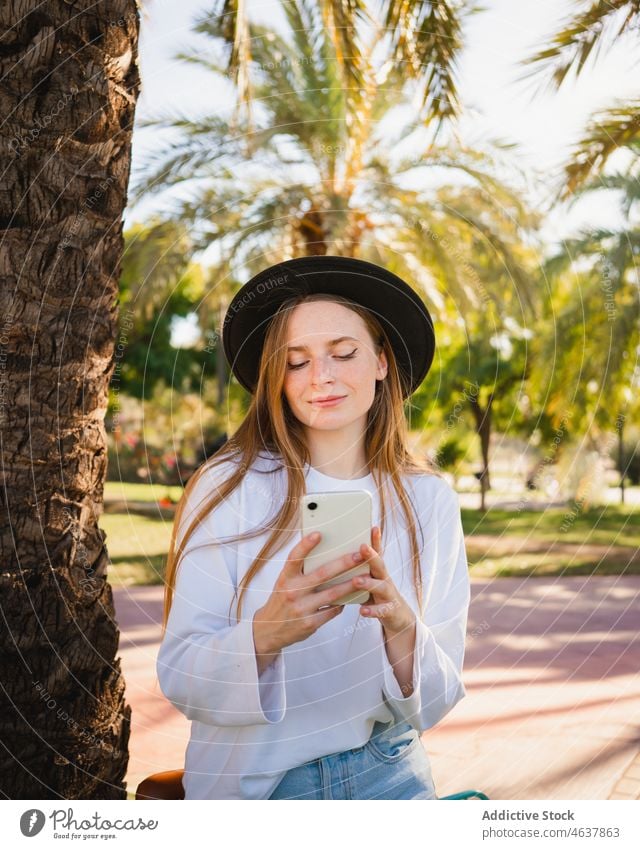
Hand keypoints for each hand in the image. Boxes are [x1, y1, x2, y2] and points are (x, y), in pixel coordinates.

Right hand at [252, 532, 364, 659]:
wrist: (268, 630)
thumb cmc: (281, 600)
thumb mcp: (284, 583)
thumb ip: (299, 571)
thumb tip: (323, 552)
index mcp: (285, 579)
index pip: (294, 558)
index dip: (305, 545)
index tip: (319, 534)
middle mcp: (293, 592)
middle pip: (322, 574)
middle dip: (344, 563)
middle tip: (359, 555)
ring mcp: (302, 609)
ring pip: (333, 593)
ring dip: (351, 584)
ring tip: (366, 576)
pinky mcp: (310, 623)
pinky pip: (332, 610)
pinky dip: (342, 603)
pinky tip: (351, 597)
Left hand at [351, 526, 415, 636]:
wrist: (398, 616)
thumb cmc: (375, 595)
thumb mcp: (368, 579)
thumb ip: (355, 570)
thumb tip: (332, 557)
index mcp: (377, 570)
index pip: (377, 552)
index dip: (376, 540)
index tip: (373, 527)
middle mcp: (384, 579)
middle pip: (379, 565)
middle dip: (371, 556)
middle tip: (362, 547)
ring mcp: (389, 594)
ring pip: (381, 586)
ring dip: (369, 583)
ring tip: (357, 580)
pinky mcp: (390, 610)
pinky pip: (381, 610)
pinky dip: (372, 610)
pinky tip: (362, 611)